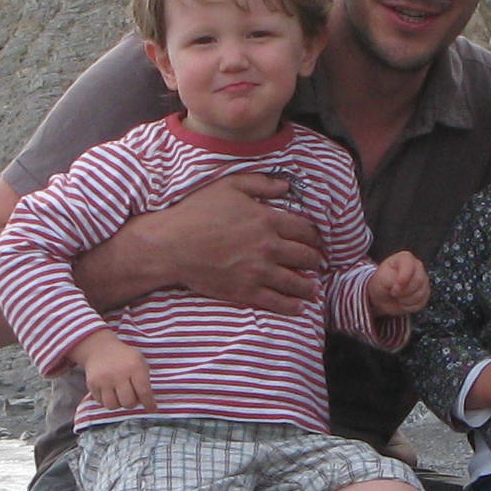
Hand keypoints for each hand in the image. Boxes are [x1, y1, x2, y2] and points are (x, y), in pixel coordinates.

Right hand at [76, 333, 152, 410]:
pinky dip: (107, 400)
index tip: (151, 409)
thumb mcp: (139, 362)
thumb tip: (147, 403)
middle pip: (128, 402)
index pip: (144, 392)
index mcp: (135, 367)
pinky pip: (101, 402)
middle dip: (132, 403)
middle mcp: (119, 373)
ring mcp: (104, 379)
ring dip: (118, 404)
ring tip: (120, 396)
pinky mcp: (92, 384)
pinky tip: (110, 392)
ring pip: (113, 405)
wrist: (99, 348)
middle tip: (132, 397)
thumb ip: (145, 381)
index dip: (149, 404)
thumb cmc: (124, 358)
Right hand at [96, 165, 322, 317]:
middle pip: (305, 256)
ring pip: (296, 282)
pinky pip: (277, 302)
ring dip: (309, 287)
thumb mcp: (229, 186)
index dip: (314, 236)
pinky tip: (299, 307)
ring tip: (313, 290)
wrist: (172, 245)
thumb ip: (260, 183)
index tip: (316, 241)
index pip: (304, 230)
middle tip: (318, 264)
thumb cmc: (198, 212)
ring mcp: (258, 271)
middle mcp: (268, 247)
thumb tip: (286, 187)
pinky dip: (292, 306)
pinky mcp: (246, 291)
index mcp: (267, 219)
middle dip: (315, 261)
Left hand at [368, 249, 429, 318]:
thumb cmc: (381, 283)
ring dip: (405, 300)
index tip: (393, 288)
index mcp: (406, 258)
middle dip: (403, 292)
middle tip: (394, 292)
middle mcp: (418, 267)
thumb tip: (401, 286)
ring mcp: (423, 280)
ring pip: (421, 294)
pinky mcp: (425, 294)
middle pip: (418, 281)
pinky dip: (409, 306)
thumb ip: (391, 279)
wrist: (382, 296)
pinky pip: (421, 303)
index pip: (410, 267)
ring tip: (397, 296)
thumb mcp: (381, 278)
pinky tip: (403, 301)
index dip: (402, 280)